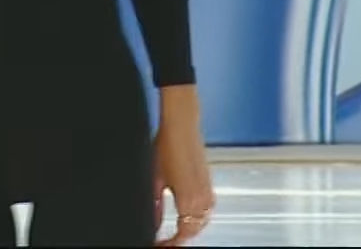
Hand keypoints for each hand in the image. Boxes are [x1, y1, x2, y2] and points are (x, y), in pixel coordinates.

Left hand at [153, 94, 214, 245]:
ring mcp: (208, 190)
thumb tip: (153, 224)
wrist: (181, 124)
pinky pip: (206, 209)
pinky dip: (196, 216)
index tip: (160, 244)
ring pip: (201, 221)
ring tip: (173, 232)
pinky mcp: (208, 182)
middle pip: (194, 231)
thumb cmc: (167, 145)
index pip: (182, 236)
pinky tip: (186, 214)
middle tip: (164, 241)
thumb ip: (155, 207)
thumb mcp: (154, 181)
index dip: (170, 244)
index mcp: (189, 201)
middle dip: (179, 239)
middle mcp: (203, 198)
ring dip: (189, 229)